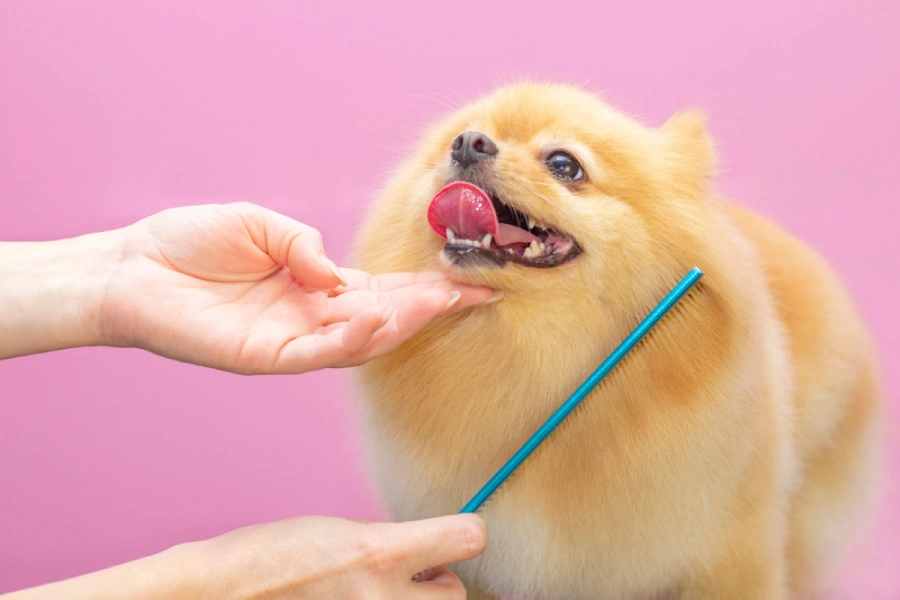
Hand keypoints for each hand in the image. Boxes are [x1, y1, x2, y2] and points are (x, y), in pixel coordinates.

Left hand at [0, 203, 498, 369]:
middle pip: (383, 316)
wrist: (131, 267)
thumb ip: (303, 246)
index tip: (472, 279)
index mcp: (315, 284)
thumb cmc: (192, 242)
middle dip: (428, 306)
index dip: (427, 286)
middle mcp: (312, 315)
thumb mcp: (259, 224)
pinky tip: (374, 320)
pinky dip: (348, 339)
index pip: (383, 288)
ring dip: (398, 321)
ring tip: (433, 299)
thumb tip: (336, 273)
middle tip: (470, 290)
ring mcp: (291, 339)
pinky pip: (316, 354)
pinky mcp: (264, 356)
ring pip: (359, 341)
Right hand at [198, 514, 487, 598]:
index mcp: (380, 552)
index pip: (470, 537)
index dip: (465, 532)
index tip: (455, 533)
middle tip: (406, 575)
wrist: (225, 593)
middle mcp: (383, 598)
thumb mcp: (339, 529)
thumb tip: (427, 548)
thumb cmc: (273, 555)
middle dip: (436, 582)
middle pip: (456, 594)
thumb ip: (389, 539)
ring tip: (377, 593)